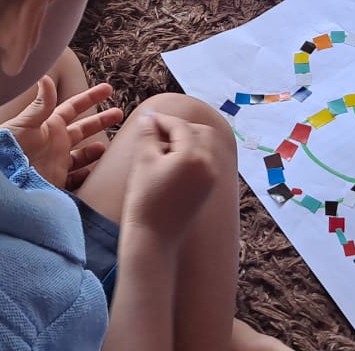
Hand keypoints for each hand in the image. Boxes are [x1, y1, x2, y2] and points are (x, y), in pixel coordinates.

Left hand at [0, 77, 123, 189]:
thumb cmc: (5, 149)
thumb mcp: (23, 124)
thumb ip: (40, 104)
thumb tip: (46, 77)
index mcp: (49, 126)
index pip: (74, 107)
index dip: (91, 97)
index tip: (108, 89)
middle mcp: (54, 143)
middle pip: (82, 129)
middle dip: (100, 121)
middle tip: (120, 113)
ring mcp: (56, 163)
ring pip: (82, 154)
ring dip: (95, 150)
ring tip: (109, 147)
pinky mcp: (55, 182)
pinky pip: (76, 179)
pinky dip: (87, 175)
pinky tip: (96, 172)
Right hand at [121, 112, 215, 238]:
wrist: (153, 238)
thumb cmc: (144, 199)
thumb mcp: (143, 161)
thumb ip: (147, 134)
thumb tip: (149, 116)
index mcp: (194, 155)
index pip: (180, 126)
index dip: (162, 120)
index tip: (147, 119)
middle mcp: (209, 164)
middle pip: (200, 132)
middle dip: (179, 128)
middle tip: (156, 131)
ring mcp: (212, 178)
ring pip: (204, 146)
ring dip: (186, 140)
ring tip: (162, 147)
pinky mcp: (208, 189)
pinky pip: (204, 162)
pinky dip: (191, 155)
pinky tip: (170, 162)